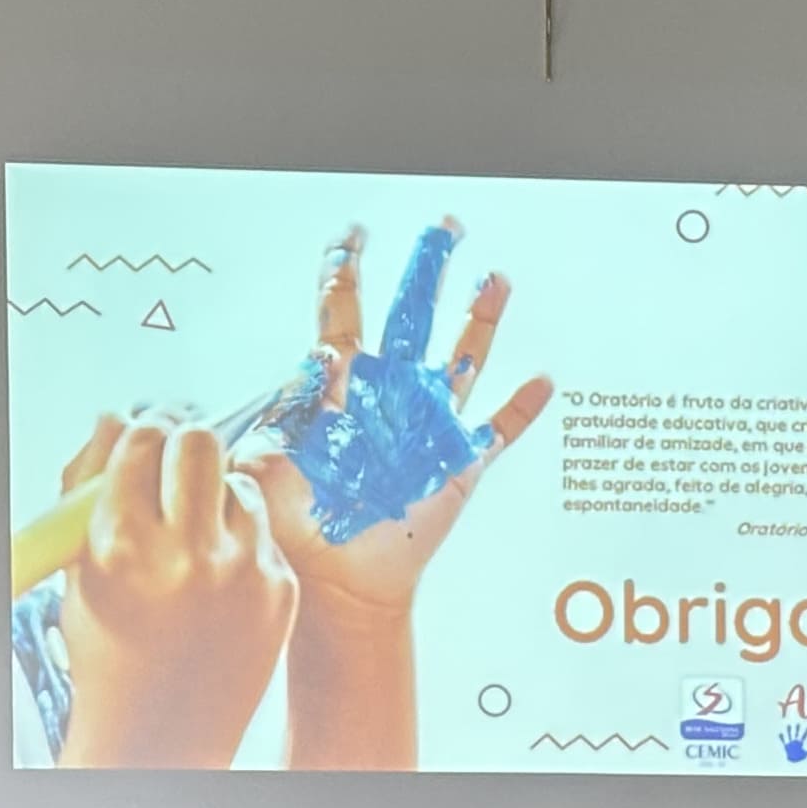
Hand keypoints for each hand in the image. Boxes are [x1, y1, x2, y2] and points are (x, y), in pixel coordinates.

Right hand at [56, 421, 297, 769]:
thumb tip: (120, 418)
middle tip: (177, 460)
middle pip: (200, 441)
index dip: (142, 431)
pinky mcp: (280, 589)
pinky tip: (220, 569)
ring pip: (239, 482)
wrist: (161, 729)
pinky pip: (263, 530)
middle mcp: (187, 555)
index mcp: (122, 543)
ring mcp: (242, 573)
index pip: (141, 438)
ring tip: (196, 527)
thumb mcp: (81, 567)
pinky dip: (241, 537)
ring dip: (215, 492)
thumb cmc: (109, 646)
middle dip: (184, 441)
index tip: (145, 438)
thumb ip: (92, 485)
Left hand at [251, 223, 553, 621]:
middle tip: (443, 226)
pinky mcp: (460, 464)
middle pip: (412, 316)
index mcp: (341, 386)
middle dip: (427, 268)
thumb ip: (275, 417)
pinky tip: (542, 380)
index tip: (353, 235)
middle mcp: (389, 394)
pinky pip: (499, 430)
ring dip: (480, 319)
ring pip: (461, 359)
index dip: (346, 270)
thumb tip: (313, 364)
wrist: (337, 581)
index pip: (342, 312)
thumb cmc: (294, 526)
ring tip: (494, 277)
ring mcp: (428, 426)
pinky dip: (521, 407)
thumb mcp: (264, 467)